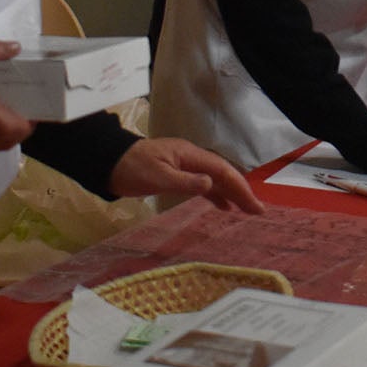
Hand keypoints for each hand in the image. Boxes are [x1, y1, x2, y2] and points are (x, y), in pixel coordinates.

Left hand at [108, 138, 263, 212]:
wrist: (108, 162)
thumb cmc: (131, 169)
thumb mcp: (156, 177)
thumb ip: (185, 182)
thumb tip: (211, 184)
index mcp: (189, 155)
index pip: (222, 171)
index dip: (240, 187)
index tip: (254, 205)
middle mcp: (192, 159)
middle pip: (223, 174)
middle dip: (241, 191)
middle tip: (258, 211)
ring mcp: (185, 166)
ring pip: (215, 179)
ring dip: (231, 193)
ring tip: (247, 210)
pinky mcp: (177, 174)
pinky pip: (204, 184)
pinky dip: (216, 195)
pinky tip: (223, 207)